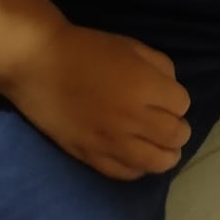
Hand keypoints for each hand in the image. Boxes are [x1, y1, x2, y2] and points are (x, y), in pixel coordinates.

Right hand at [2, 21, 191, 180]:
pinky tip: (136, 157)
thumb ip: (162, 67)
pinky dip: (138, 168)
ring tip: (161, 147)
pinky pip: (125, 173)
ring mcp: (111, 141)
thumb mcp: (133, 46)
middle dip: (179, 130)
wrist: (38, 64)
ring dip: (166, 155)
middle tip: (169, 125)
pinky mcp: (90, 155)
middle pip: (175, 136)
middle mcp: (132, 118)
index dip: (177, 101)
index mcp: (144, 86)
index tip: (166, 98)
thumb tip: (173, 91)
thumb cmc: (86, 50)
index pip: (182, 105)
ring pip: (157, 162)